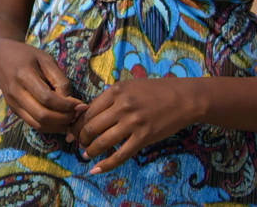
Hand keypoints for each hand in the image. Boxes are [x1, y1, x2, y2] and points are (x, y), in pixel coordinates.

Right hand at [0, 39, 85, 133]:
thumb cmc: (27, 56)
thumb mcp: (45, 59)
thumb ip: (59, 79)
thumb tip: (72, 101)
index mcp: (23, 75)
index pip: (47, 98)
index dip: (66, 105)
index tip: (80, 104)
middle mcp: (15, 92)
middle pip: (42, 115)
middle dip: (64, 118)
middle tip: (77, 114)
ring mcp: (13, 104)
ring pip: (37, 125)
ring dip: (58, 126)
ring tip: (71, 119)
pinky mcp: (14, 110)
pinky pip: (33, 124)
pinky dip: (49, 127)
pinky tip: (61, 121)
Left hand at [71, 78, 202, 173]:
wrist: (183, 99)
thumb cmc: (156, 91)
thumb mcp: (130, 86)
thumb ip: (110, 98)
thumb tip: (89, 113)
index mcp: (115, 91)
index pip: (88, 111)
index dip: (77, 124)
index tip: (73, 131)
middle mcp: (121, 106)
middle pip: (91, 127)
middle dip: (81, 138)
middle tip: (79, 144)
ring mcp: (133, 123)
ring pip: (103, 142)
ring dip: (91, 151)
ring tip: (87, 154)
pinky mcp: (143, 137)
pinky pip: (120, 155)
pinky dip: (106, 164)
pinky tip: (97, 169)